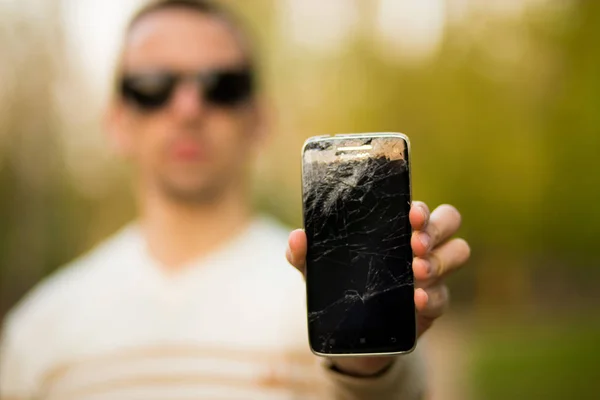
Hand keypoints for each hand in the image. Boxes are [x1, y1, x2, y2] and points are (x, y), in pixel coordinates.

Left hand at [285, 202, 469, 376]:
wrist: (348, 337)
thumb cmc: (338, 288)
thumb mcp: (316, 271)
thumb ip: (304, 255)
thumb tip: (298, 237)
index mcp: (395, 229)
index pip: (420, 209)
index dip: (421, 208)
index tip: (410, 213)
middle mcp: (419, 246)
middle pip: (449, 221)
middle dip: (436, 228)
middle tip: (414, 242)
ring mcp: (430, 274)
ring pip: (458, 251)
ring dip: (441, 259)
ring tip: (417, 270)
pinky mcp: (432, 305)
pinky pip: (444, 296)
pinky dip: (433, 295)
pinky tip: (417, 298)